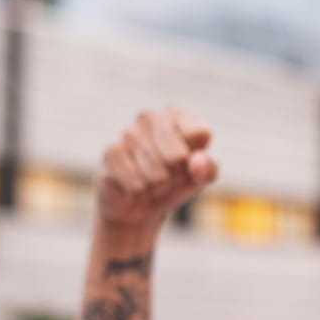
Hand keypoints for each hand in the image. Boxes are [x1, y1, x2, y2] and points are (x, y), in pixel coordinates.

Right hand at [97, 106, 217, 229]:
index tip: (188, 162)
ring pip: (157, 173)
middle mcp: (151, 117)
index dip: (197, 159)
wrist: (140, 204)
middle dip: (177, 176)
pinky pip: (137, 183)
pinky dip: (141, 193)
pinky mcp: (110, 152)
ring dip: (159, 187)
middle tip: (169, 177)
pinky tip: (135, 188)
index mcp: (177, 114)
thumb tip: (197, 163)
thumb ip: (209, 167)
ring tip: (152, 183)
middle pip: (178, 156)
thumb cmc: (175, 182)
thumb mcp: (201, 176)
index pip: (199, 134)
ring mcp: (128, 132)